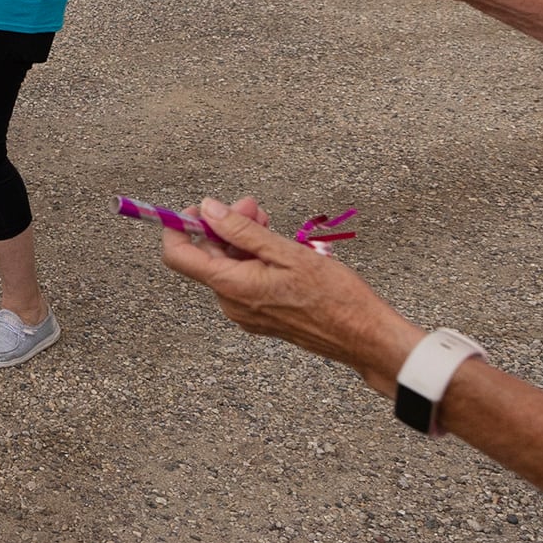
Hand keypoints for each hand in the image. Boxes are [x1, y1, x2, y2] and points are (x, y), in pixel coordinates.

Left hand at [156, 198, 420, 391]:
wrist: (363, 336)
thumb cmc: (334, 296)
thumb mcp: (286, 253)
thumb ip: (242, 231)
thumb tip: (208, 209)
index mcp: (232, 287)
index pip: (178, 256)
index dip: (180, 227)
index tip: (200, 208)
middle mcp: (231, 303)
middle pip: (208, 256)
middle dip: (224, 226)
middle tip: (252, 205)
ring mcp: (245, 313)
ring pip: (228, 267)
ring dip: (241, 240)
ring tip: (267, 221)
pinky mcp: (261, 317)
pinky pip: (244, 281)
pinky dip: (252, 259)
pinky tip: (276, 248)